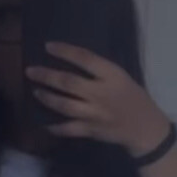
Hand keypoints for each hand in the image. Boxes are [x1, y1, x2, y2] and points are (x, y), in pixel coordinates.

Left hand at [25, 43, 171, 156]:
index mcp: (112, 76)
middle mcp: (101, 94)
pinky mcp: (91, 131)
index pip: (84, 58)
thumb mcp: (122, 77)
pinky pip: (67, 128)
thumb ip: (99, 71)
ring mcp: (95, 114)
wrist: (146, 128)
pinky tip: (43, 122)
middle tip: (30, 71)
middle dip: (46, 76)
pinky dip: (53, 126)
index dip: (64, 51)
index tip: (48, 46)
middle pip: (68, 83)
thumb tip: (71, 60)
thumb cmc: (133, 98)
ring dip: (46, 97)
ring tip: (35, 91)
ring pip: (64, 105)